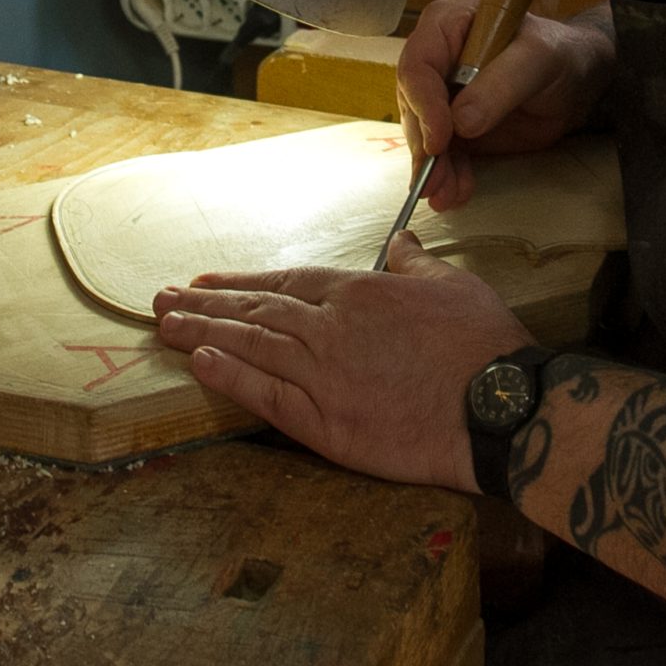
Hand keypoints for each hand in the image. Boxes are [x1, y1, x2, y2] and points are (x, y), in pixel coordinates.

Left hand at [153, 232, 531, 492]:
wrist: (502, 407)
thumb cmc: (484, 345)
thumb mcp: (452, 285)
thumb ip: (415, 263)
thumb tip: (401, 241)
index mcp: (359, 293)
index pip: (285, 283)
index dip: (241, 283)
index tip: (206, 282)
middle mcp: (332, 329)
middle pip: (257, 312)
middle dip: (206, 304)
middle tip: (163, 300)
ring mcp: (326, 377)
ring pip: (252, 348)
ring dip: (203, 334)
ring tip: (166, 327)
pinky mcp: (329, 424)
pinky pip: (268, 397)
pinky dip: (231, 378)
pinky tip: (201, 364)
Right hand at [397, 0, 613, 213]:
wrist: (575, 80)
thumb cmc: (557, 53)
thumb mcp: (537, 58)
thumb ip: (501, 84)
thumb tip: (460, 123)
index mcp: (445, 27)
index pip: (417, 66)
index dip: (424, 104)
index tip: (439, 140)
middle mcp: (436, 61)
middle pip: (414, 106)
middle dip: (424, 146)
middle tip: (434, 180)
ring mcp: (442, 96)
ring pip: (423, 135)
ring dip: (433, 169)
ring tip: (446, 196)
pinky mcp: (454, 128)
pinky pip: (444, 154)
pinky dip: (448, 175)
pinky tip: (456, 193)